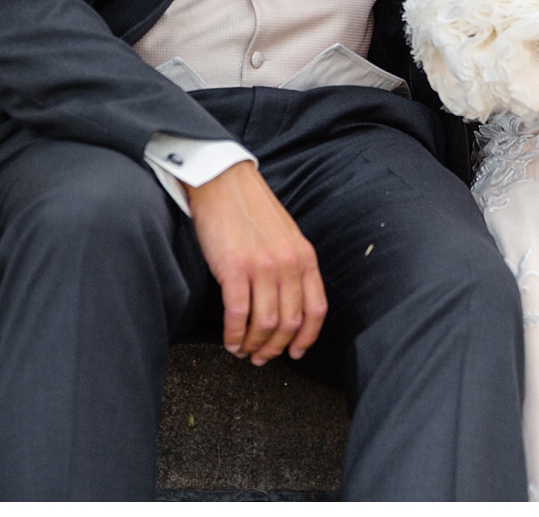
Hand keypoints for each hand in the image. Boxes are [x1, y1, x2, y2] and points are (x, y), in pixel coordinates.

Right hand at [187, 160, 327, 364]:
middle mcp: (289, 263)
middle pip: (289, 322)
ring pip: (265, 323)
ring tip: (242, 350)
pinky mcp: (234, 267)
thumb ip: (292, 265)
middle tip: (260, 358)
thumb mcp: (285, 235)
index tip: (294, 353)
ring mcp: (262, 266)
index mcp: (305, 256)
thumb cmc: (250, 209)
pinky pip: (238, 314)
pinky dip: (234, 334)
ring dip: (253, 345)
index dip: (306, 338)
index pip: (316, 309)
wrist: (222, 181)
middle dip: (274, 348)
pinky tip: (229, 340)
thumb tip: (289, 303)